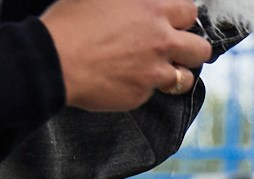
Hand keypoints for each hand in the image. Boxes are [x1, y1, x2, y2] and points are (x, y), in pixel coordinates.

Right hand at [43, 0, 211, 111]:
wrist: (54, 59)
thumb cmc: (71, 21)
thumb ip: (131, 1)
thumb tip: (136, 4)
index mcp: (152, 8)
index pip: (189, 11)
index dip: (182, 18)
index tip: (175, 23)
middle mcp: (160, 40)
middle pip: (200, 49)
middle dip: (192, 50)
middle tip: (177, 50)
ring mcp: (153, 70)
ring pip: (184, 78)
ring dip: (175, 74)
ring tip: (158, 70)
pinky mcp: (141, 94)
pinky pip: (153, 93)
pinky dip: (144, 88)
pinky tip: (126, 80)